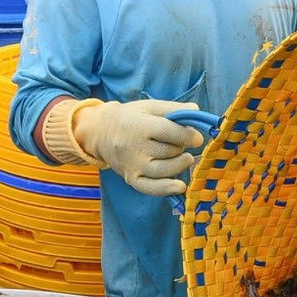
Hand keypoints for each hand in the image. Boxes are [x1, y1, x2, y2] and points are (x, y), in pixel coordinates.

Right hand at [71, 98, 206, 196]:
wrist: (99, 132)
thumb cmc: (130, 117)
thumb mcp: (149, 106)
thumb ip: (174, 109)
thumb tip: (197, 112)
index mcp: (139, 125)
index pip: (171, 132)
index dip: (190, 136)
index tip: (196, 138)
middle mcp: (134, 147)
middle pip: (170, 151)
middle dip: (181, 147)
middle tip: (177, 142)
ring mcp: (132, 165)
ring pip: (166, 170)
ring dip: (180, 164)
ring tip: (183, 157)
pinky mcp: (130, 178)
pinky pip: (151, 188)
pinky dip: (167, 189)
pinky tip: (180, 186)